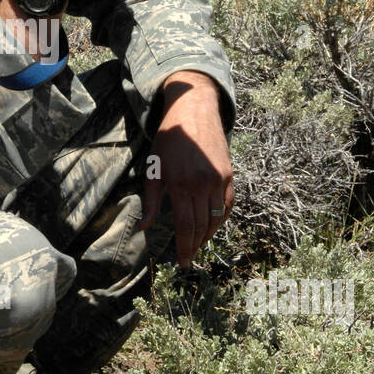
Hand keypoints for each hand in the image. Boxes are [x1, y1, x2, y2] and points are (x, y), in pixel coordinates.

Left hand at [139, 71, 233, 267]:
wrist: (193, 111)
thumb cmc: (168, 140)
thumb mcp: (153, 168)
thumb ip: (150, 200)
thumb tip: (144, 227)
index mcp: (181, 185)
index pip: (185, 226)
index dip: (184, 247)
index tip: (183, 262)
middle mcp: (203, 185)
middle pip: (202, 226)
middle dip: (195, 246)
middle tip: (189, 258)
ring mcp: (219, 180)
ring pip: (217, 218)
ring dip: (208, 235)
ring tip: (198, 244)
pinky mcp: (229, 175)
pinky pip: (228, 205)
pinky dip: (222, 219)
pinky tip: (212, 226)